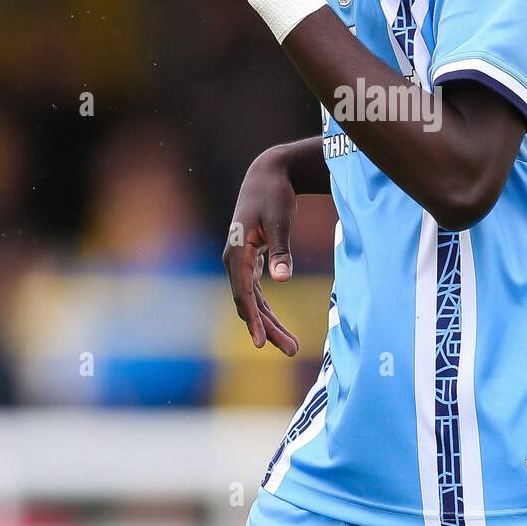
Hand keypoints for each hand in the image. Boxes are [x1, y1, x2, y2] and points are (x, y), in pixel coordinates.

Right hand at [223, 148, 299, 354]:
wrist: (267, 175)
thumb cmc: (274, 196)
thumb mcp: (280, 221)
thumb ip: (282, 250)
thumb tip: (283, 280)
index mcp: (237, 253)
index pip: (243, 294)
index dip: (252, 319)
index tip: (260, 342)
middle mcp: (234, 261)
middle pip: (248, 303)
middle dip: (268, 328)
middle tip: (291, 350)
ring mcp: (241, 263)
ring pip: (253, 301)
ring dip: (270, 323)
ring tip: (292, 345)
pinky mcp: (251, 261)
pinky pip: (257, 293)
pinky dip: (267, 309)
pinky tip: (279, 326)